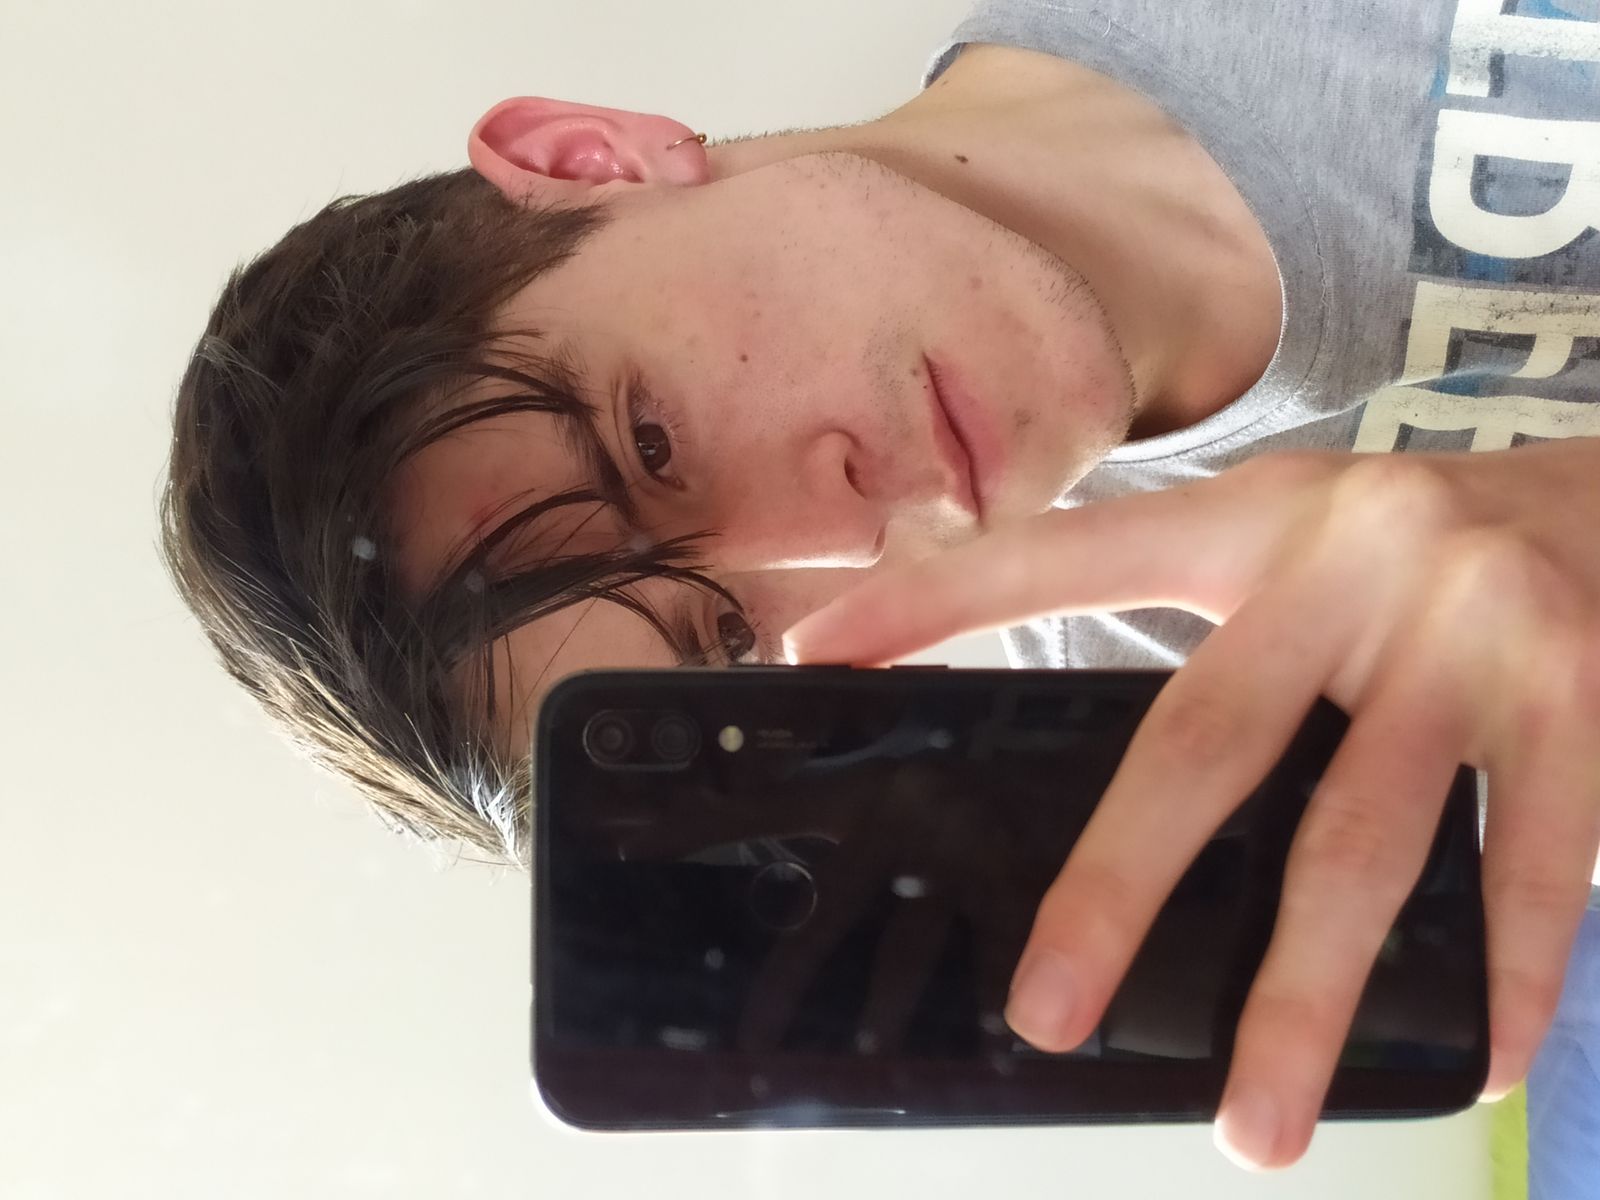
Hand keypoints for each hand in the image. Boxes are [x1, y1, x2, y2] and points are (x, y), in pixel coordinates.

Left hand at [782, 440, 1599, 1168]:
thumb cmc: (1414, 545)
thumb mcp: (1280, 542)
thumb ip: (1184, 625)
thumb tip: (1064, 751)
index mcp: (1244, 524)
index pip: (1059, 555)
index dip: (933, 602)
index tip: (816, 658)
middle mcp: (1345, 561)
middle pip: (1202, 743)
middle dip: (1117, 889)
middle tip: (1052, 1013)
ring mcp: (1468, 631)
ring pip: (1362, 842)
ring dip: (1307, 996)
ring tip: (1257, 1125)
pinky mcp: (1584, 699)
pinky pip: (1531, 868)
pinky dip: (1506, 977)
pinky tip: (1471, 1059)